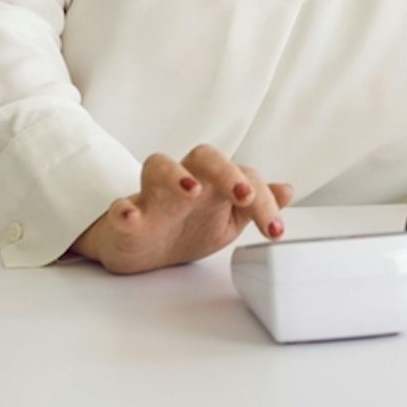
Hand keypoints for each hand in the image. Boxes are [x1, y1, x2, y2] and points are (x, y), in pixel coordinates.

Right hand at [70, 146, 292, 275]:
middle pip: (203, 156)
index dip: (264, 199)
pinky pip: (118, 207)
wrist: (143, 250)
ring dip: (175, 176)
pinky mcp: (125, 218)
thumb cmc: (188, 228)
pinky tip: (131, 216)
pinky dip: (124, 211)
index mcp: (213, 183)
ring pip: (158, 165)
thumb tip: (287, 190)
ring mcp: (152, 196)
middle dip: (226, 171)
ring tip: (191, 192)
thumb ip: (255, 203)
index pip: (243, 176)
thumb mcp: (227, 220)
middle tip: (243, 195)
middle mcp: (184, 181)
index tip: (274, 230)